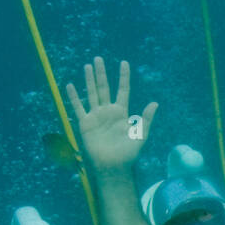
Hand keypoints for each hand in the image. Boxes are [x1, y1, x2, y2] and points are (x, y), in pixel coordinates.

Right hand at [64, 57, 158, 171]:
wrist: (113, 165)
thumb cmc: (129, 152)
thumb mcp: (141, 135)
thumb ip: (146, 119)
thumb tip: (155, 103)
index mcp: (122, 112)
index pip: (123, 90)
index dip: (124, 77)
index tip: (124, 63)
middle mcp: (108, 111)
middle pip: (104, 88)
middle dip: (101, 73)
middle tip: (98, 58)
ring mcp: (96, 116)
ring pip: (91, 94)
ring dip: (89, 80)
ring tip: (87, 66)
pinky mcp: (85, 123)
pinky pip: (78, 107)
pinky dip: (74, 97)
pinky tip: (70, 85)